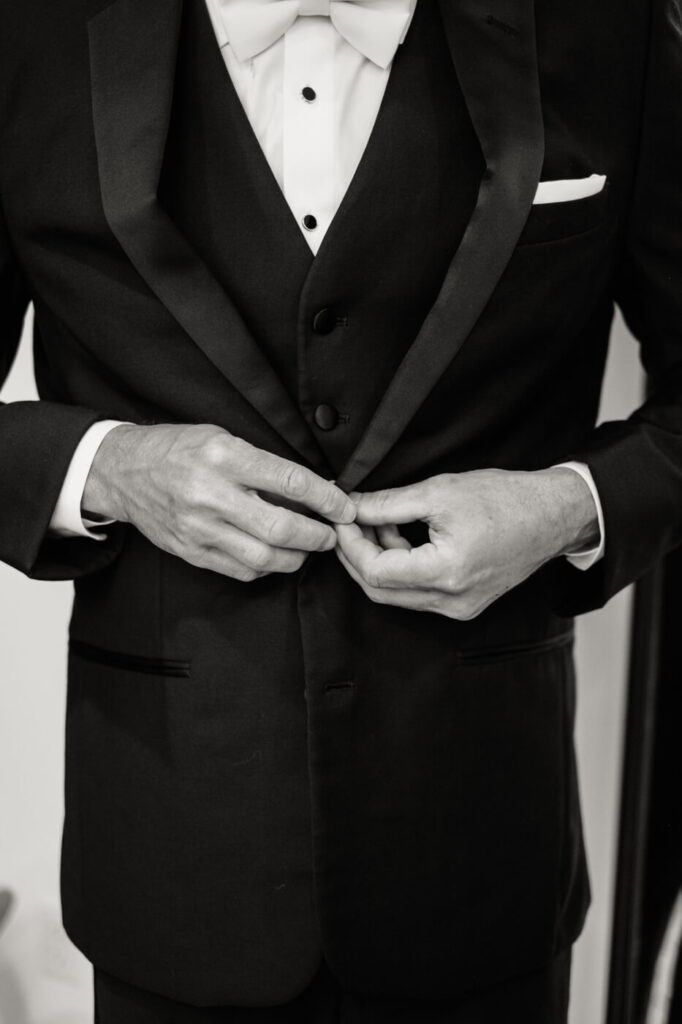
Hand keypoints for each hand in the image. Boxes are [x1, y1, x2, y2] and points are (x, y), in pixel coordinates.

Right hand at [82, 423, 354, 580]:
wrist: (122, 471)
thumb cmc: (177, 449)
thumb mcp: (222, 438)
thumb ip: (264, 465)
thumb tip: (313, 489)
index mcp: (223, 457)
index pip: (289, 481)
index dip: (326, 499)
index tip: (344, 507)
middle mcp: (210, 495)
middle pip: (281, 529)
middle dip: (317, 535)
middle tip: (332, 534)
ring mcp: (198, 528)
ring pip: (264, 558)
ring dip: (297, 557)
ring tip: (309, 547)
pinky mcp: (191, 552)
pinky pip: (241, 570)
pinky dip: (268, 568)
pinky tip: (278, 556)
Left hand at [335, 468, 598, 618]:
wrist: (553, 515)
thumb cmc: (504, 499)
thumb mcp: (438, 492)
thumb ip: (387, 504)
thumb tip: (349, 507)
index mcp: (447, 573)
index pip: (375, 572)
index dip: (350, 545)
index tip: (340, 518)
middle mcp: (452, 601)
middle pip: (380, 592)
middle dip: (356, 555)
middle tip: (347, 521)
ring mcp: (460, 608)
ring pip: (396, 595)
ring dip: (377, 560)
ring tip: (377, 521)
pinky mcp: (464, 605)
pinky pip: (417, 594)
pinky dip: (400, 568)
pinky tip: (399, 536)